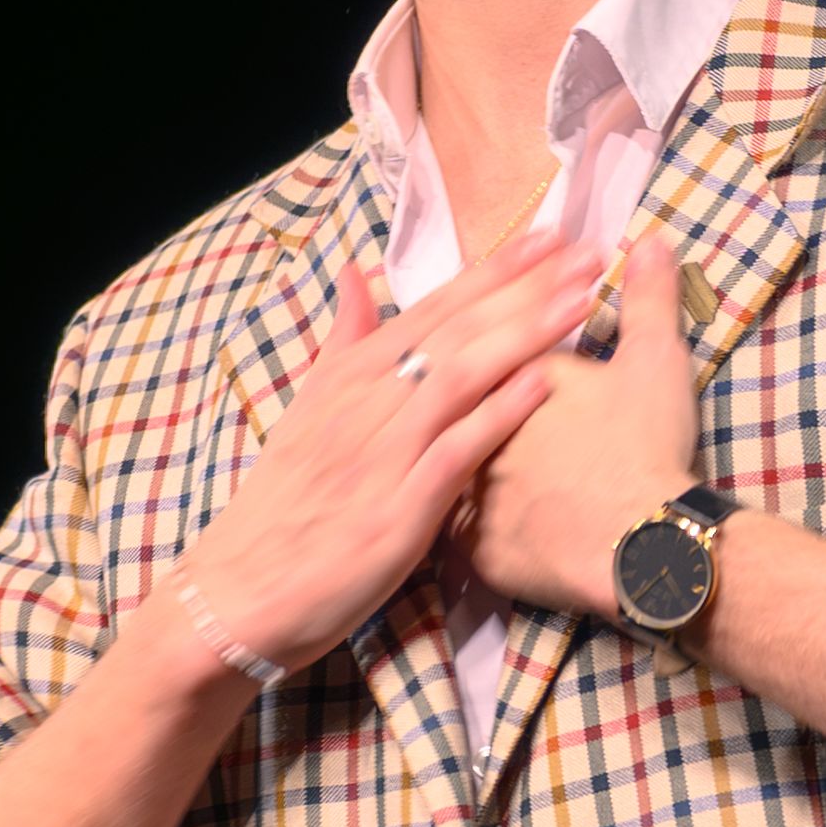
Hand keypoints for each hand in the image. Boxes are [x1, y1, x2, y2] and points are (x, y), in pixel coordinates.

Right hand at [169, 227, 607, 670]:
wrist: (239, 592)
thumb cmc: (280, 509)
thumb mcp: (304, 413)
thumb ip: (341, 344)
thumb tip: (357, 274)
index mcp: (347, 377)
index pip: (431, 308)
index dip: (492, 269)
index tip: (546, 234)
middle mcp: (366, 403)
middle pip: (456, 330)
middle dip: (524, 286)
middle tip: (586, 250)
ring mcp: (382, 454)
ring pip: (460, 376)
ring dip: (524, 333)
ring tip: (579, 299)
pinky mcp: (396, 510)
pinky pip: (455, 450)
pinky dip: (498, 414)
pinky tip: (543, 384)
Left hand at [457, 231, 700, 621]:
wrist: (638, 543)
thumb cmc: (645, 447)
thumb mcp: (655, 361)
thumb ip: (648, 299)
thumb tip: (650, 240)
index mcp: (510, 371)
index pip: (489, 339)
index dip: (500, 330)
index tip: (509, 338)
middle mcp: (473, 423)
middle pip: (455, 398)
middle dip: (458, 393)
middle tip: (489, 410)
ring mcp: (466, 486)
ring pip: (439, 462)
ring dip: (444, 455)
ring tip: (468, 458)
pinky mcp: (471, 544)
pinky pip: (452, 528)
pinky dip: (458, 519)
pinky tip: (458, 515)